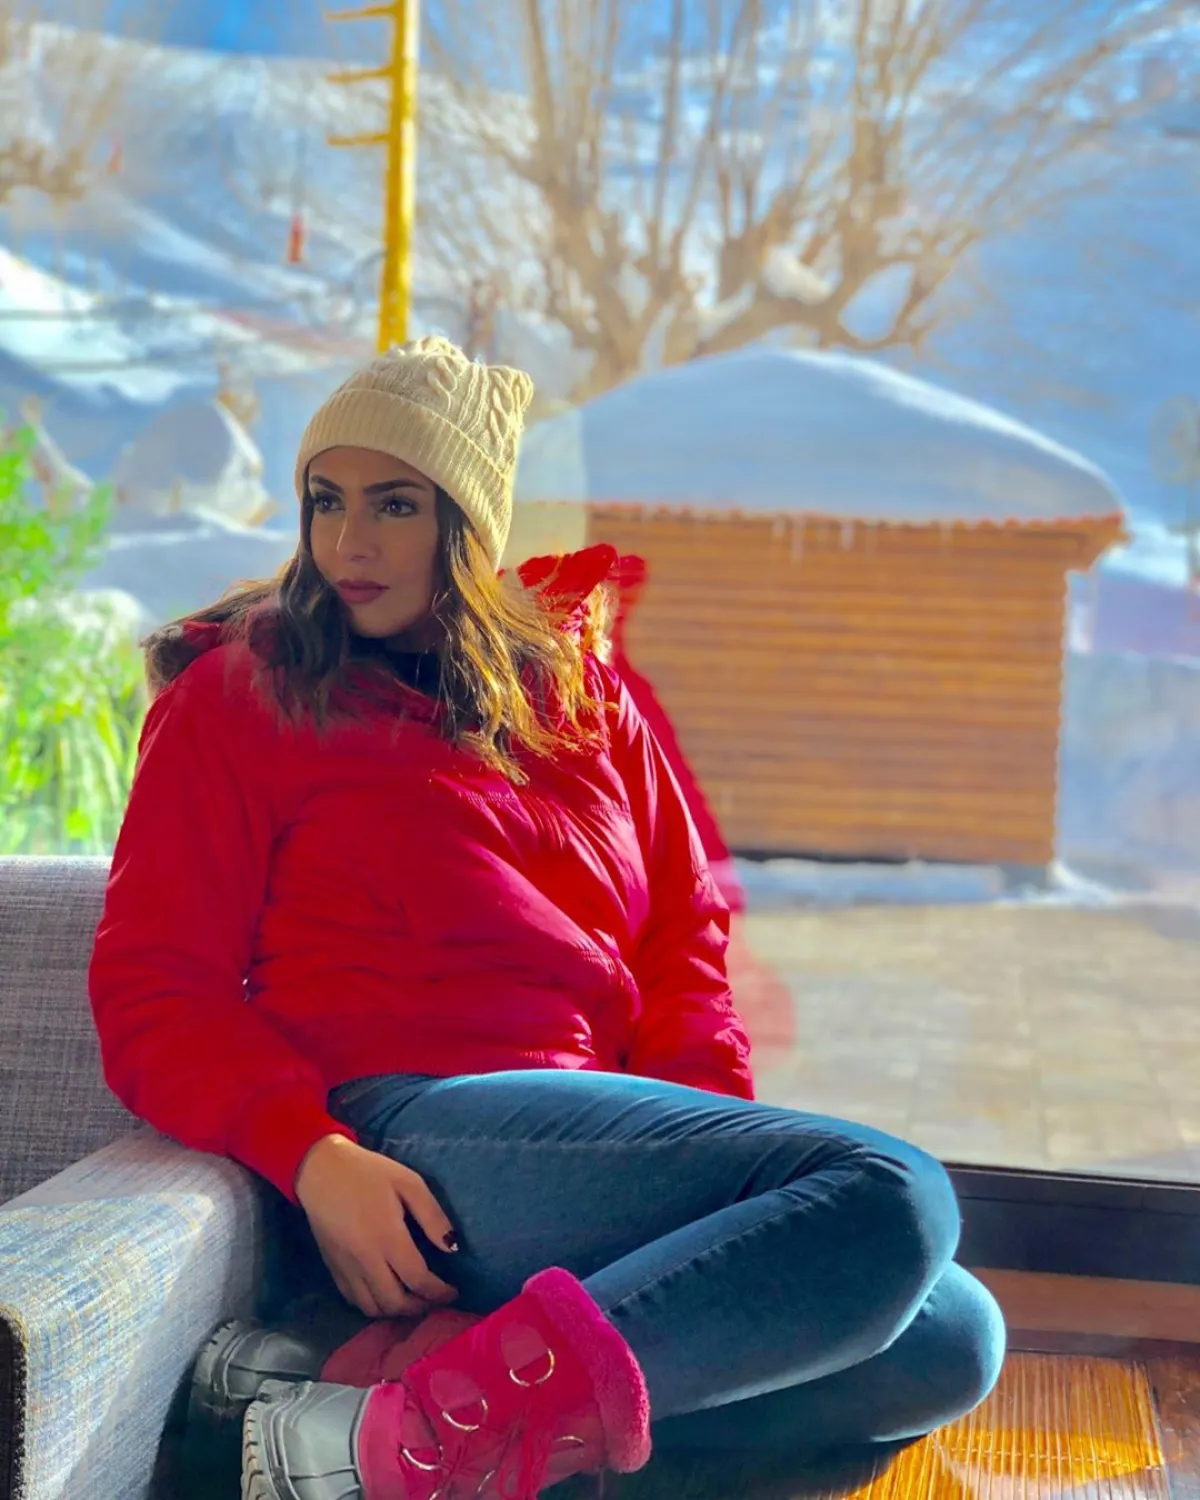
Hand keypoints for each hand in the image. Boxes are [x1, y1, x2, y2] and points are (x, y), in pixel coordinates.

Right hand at [294, 1134, 460, 1318]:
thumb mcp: (409, 1182)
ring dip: (396, 1312)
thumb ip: (433, 1216)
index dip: (439, 1293)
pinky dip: (373, 1306)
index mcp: (387, 1237)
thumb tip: (452, 1247)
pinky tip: (385, 1294)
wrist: (319, 1170)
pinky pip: (354, 1300)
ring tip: (413, 1300)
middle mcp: (365, 1260)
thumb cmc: (368, 1172)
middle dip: (420, 1307)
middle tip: (435, 1299)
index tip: (453, 1293)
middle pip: (395, 1303)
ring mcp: (346, 1268)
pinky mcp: (332, 1268)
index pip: (417, 1280)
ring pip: (372, 1308)